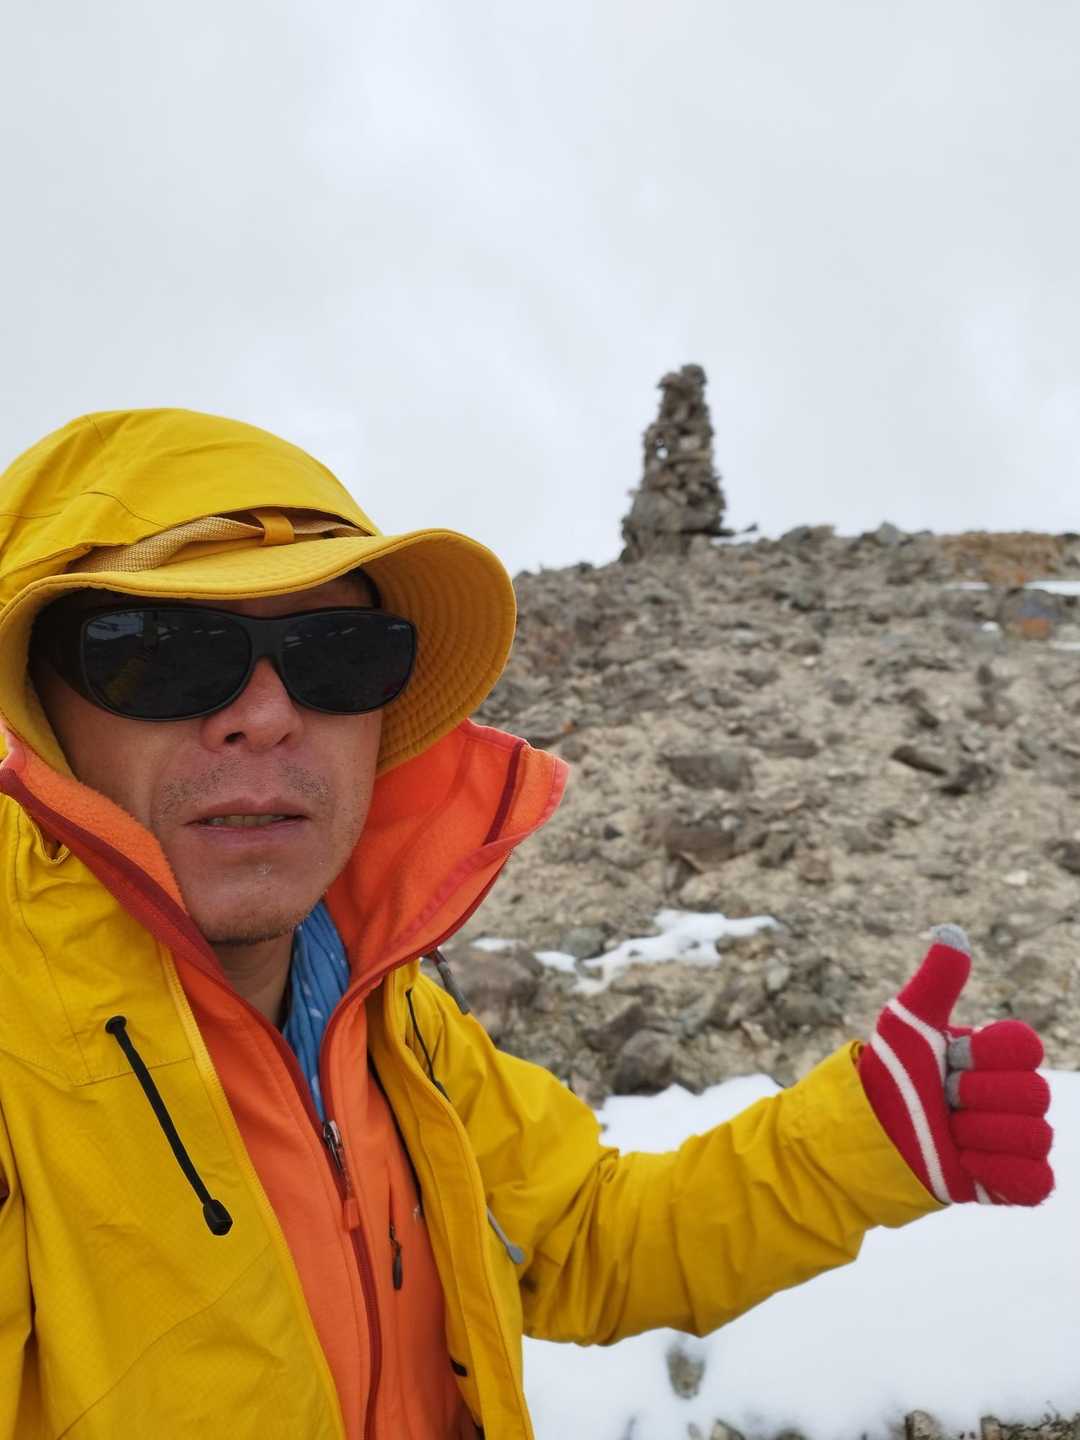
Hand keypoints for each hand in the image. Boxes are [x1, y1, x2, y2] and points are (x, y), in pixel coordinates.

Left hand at [857, 924, 1052, 1205]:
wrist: (870, 1132)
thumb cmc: (891, 1073)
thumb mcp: (907, 1023)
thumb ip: (936, 982)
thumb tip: (953, 933)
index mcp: (998, 1055)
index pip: (1026, 1047)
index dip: (984, 1056)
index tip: (949, 1059)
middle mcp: (1015, 1094)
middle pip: (1033, 1094)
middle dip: (975, 1098)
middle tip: (943, 1099)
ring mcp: (1017, 1138)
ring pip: (1033, 1137)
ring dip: (979, 1136)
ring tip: (948, 1132)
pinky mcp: (1013, 1181)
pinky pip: (1034, 1181)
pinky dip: (998, 1173)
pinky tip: (964, 1163)